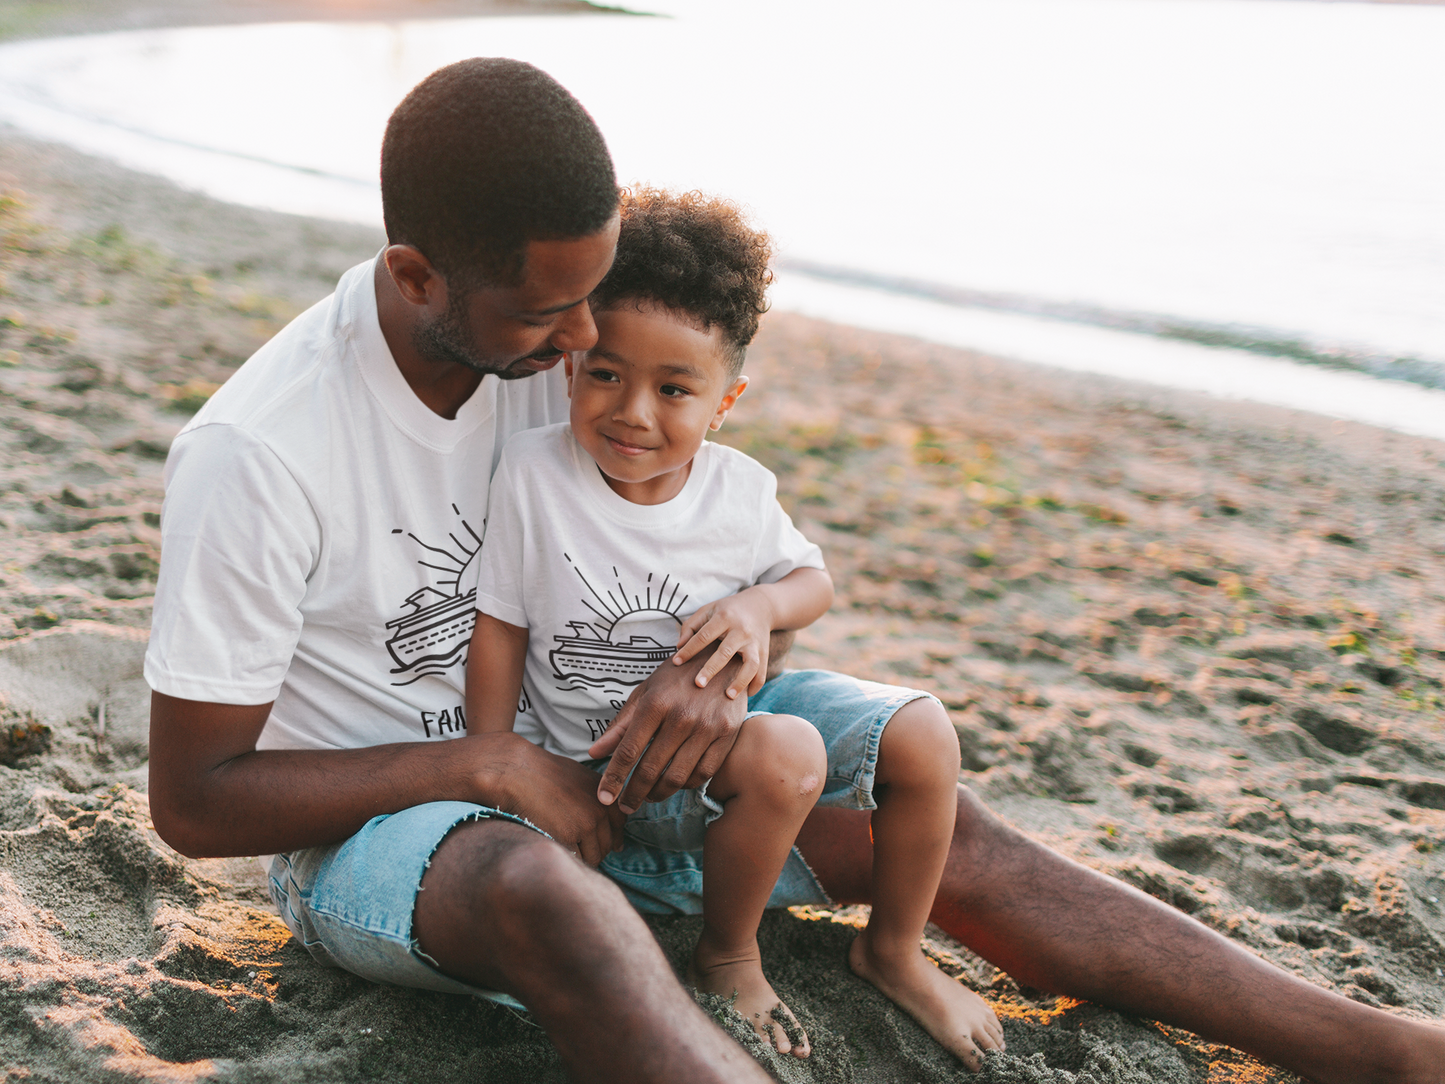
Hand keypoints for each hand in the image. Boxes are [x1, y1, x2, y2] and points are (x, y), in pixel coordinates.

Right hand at [483, 736, 625, 865]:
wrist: (519, 773)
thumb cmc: (546, 775)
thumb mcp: (582, 779)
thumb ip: (599, 801)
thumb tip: (609, 827)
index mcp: (607, 796)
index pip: (619, 826)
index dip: (610, 836)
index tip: (602, 841)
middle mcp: (601, 811)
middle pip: (607, 845)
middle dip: (595, 850)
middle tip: (579, 848)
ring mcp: (586, 825)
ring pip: (594, 857)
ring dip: (583, 858)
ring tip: (568, 850)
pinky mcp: (567, 836)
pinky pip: (576, 859)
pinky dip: (569, 859)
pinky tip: (558, 850)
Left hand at [587, 644, 746, 812]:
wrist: (723, 657)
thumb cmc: (677, 675)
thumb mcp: (646, 692)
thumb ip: (621, 724)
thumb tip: (594, 753)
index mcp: (656, 703)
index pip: (628, 751)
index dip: (613, 778)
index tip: (604, 798)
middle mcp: (682, 716)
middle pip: (651, 769)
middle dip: (633, 793)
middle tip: (625, 806)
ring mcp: (707, 727)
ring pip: (677, 777)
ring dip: (658, 794)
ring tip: (647, 797)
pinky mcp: (728, 735)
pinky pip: (703, 773)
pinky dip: (686, 785)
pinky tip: (675, 784)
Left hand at [670, 587, 775, 699]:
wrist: (761, 605)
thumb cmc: (728, 610)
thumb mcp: (708, 609)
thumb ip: (691, 626)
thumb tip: (678, 647)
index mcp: (724, 617)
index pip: (704, 636)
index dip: (689, 649)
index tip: (676, 663)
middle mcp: (741, 630)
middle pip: (726, 652)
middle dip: (711, 669)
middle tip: (698, 684)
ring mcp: (755, 642)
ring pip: (750, 664)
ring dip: (740, 681)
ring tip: (728, 696)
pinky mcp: (764, 651)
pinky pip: (762, 671)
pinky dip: (756, 685)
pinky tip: (746, 695)